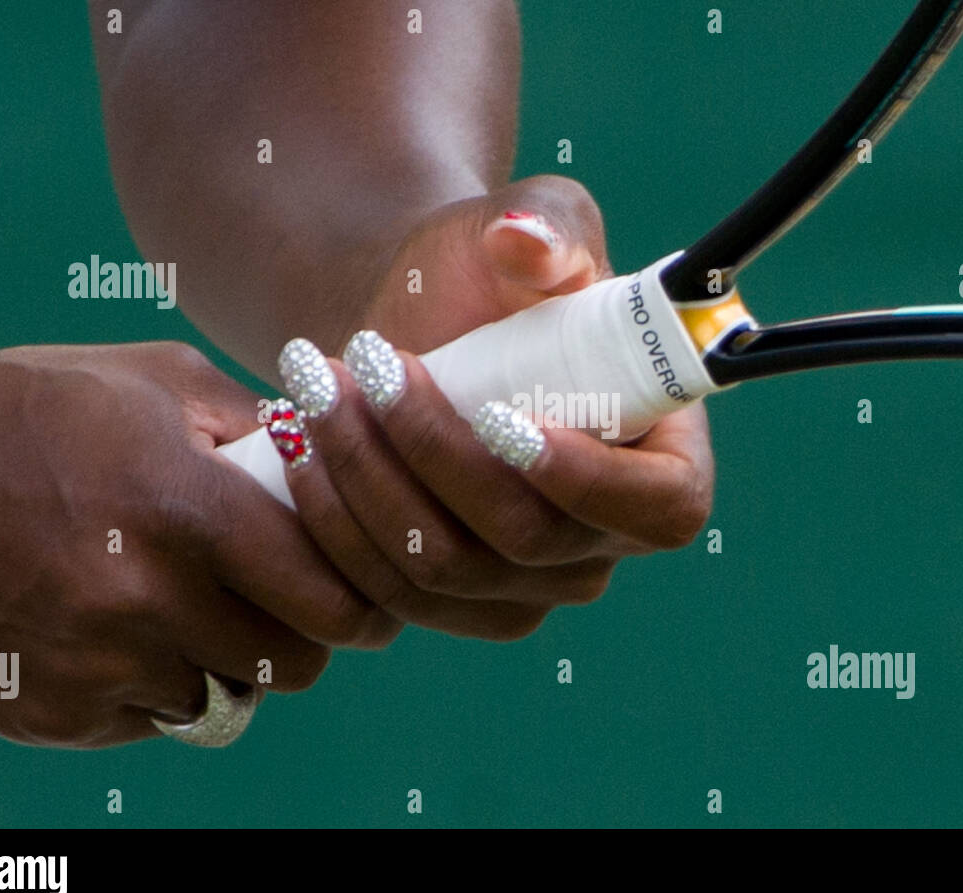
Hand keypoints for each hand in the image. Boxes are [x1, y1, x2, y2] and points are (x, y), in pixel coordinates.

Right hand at [0, 344, 394, 747]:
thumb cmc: (25, 412)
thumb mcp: (151, 381)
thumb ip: (255, 422)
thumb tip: (330, 459)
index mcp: (187, 510)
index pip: (331, 595)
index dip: (360, 597)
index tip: (362, 593)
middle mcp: (147, 600)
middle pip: (294, 663)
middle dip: (305, 636)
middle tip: (288, 606)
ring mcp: (98, 666)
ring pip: (224, 697)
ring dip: (225, 660)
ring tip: (188, 604)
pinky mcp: (55, 714)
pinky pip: (152, 719)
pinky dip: (156, 684)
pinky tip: (120, 626)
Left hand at [271, 177, 714, 640]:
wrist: (410, 316)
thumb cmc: (487, 269)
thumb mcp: (530, 220)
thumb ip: (550, 224)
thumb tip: (525, 246)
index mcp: (664, 458)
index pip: (661, 508)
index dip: (589, 481)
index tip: (499, 416)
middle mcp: (604, 538)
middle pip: (530, 542)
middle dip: (435, 452)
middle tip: (372, 361)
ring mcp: (527, 584)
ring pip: (446, 571)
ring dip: (368, 479)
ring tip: (317, 386)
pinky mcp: (452, 601)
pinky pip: (391, 595)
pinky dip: (334, 522)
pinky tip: (297, 446)